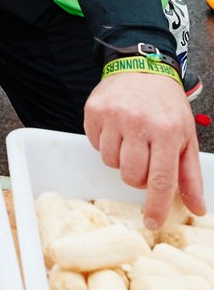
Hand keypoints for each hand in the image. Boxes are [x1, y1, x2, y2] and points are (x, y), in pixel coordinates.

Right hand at [84, 71, 204, 228]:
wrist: (141, 67)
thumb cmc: (166, 105)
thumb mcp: (186, 137)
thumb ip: (190, 175)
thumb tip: (196, 209)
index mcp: (166, 132)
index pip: (160, 180)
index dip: (155, 206)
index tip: (151, 222)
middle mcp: (138, 123)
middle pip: (131, 175)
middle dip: (138, 177)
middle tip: (145, 161)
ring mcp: (112, 115)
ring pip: (110, 162)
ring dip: (121, 160)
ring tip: (130, 142)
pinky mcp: (93, 110)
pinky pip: (96, 145)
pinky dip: (106, 144)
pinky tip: (116, 131)